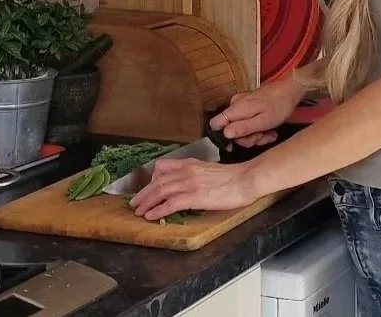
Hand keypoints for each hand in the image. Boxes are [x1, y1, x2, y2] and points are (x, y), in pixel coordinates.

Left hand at [127, 158, 259, 220]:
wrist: (245, 180)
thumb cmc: (232, 177)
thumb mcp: (208, 169)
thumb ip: (194, 173)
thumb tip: (185, 183)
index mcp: (189, 164)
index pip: (162, 168)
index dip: (151, 179)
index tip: (147, 188)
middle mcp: (186, 172)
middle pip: (157, 182)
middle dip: (143, 193)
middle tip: (135, 202)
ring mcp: (189, 184)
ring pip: (160, 192)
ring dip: (147, 203)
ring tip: (139, 211)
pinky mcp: (194, 196)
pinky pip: (170, 203)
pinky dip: (158, 210)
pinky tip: (152, 215)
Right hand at [210, 78, 302, 146]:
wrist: (290, 89)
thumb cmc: (279, 106)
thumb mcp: (263, 121)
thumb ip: (244, 128)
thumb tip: (225, 134)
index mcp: (235, 109)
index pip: (215, 125)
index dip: (225, 137)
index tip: (242, 142)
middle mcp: (234, 105)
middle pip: (230, 128)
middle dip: (246, 137)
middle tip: (262, 137)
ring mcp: (240, 104)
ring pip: (239, 126)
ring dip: (254, 134)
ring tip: (269, 133)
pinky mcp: (247, 104)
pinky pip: (246, 120)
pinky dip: (256, 127)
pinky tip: (268, 128)